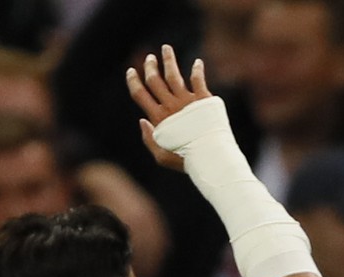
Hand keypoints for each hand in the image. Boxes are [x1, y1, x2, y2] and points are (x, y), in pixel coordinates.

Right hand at [126, 44, 211, 172]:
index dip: (133, 81)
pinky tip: (197, 62)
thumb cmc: (186, 160)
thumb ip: (149, 139)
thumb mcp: (161, 155)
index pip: (140, 94)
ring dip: (168, 60)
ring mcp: (187, 101)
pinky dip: (197, 69)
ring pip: (173, 75)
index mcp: (158, 118)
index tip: (131, 71)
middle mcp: (171, 106)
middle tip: (150, 58)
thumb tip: (142, 120)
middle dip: (150, 66)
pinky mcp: (204, 100)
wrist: (212, 158)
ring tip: (165, 48)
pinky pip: (198, 79)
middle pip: (154, 80)